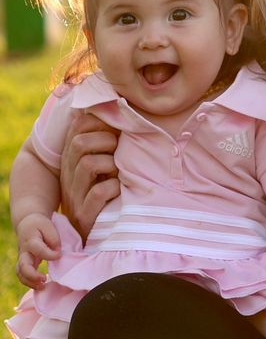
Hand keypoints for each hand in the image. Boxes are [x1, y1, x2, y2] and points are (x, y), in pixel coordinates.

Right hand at [15, 213, 60, 288]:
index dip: (50, 254)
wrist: (27, 224)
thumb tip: (57, 253)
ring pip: (20, 274)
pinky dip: (29, 282)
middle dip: (32, 276)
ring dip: (29, 282)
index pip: (39, 250)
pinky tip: (40, 285)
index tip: (59, 255)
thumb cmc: (40, 225)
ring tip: (42, 286)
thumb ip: (54, 238)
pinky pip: (23, 275)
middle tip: (44, 279)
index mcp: (31, 241)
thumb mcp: (48, 226)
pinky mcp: (24, 264)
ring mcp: (22, 259)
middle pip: (23, 267)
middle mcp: (24, 252)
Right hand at [60, 111, 119, 240]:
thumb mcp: (103, 163)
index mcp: (73, 158)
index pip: (78, 127)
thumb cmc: (106, 191)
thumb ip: (106, 139)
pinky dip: (113, 187)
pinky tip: (119, 188)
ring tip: (119, 170)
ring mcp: (75, 195)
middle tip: (119, 149)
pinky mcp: (85, 215)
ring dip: (111, 162)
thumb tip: (118, 107)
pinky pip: (98, 192)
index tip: (117, 127)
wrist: (96, 234)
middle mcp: (69, 174)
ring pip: (89, 164)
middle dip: (106, 140)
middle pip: (80, 143)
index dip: (99, 121)